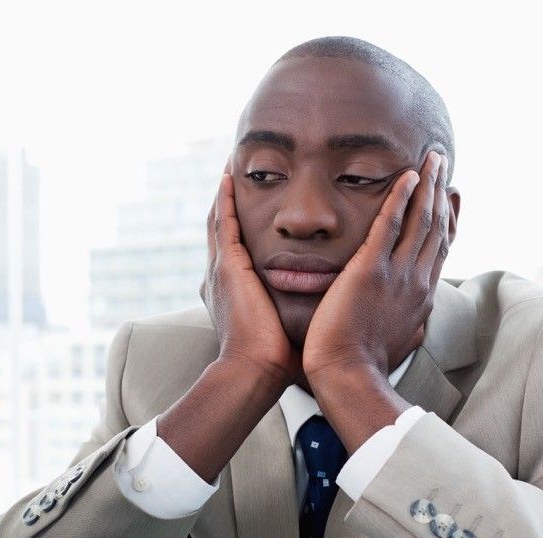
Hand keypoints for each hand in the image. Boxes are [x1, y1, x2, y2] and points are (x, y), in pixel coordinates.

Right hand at [199, 171, 300, 385]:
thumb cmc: (278, 359)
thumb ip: (296, 308)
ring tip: (231, 162)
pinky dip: (224, 199)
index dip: (241, 222)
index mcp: (235, 290)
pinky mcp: (228, 267)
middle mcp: (223, 275)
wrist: (256, 372)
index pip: (238, 246)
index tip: (251, 201)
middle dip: (228, 201)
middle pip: (224, 227)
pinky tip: (229, 175)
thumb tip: (323, 307)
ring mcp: (222, 269)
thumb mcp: (286, 325)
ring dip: (224, 192)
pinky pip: (223, 223)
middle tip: (236, 171)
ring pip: (219, 219)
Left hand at [303, 150, 449, 384]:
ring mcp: (398, 273)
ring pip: (421, 219)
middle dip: (442, 190)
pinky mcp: (371, 269)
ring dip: (428, 184)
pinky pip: (390, 224)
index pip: (441, 248)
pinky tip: (406, 175)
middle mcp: (418, 280)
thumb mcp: (400, 341)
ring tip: (432, 157)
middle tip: (444, 162)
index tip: (453, 195)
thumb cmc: (365, 364)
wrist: (349, 374)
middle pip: (437, 225)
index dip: (449, 217)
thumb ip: (411, 325)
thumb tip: (418, 324)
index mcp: (422, 296)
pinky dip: (400, 197)